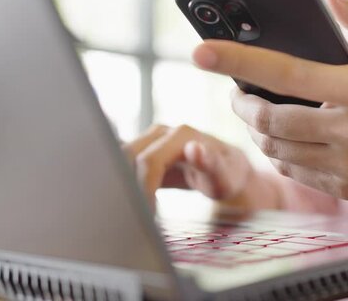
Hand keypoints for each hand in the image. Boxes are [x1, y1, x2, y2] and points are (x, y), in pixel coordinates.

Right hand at [123, 124, 253, 207]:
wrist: (226, 171)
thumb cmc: (228, 175)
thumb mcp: (224, 175)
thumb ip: (210, 163)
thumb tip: (194, 148)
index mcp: (180, 135)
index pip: (148, 162)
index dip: (143, 189)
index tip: (147, 214)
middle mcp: (162, 132)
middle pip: (127, 158)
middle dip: (128, 187)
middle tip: (136, 215)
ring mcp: (150, 140)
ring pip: (120, 160)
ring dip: (122, 184)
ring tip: (133, 210)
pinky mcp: (144, 151)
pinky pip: (123, 163)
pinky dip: (122, 181)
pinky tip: (130, 201)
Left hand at [191, 0, 347, 207]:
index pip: (286, 73)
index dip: (239, 60)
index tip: (203, 51)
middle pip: (270, 119)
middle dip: (242, 104)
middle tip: (237, 92)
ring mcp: (347, 165)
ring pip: (276, 150)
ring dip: (256, 130)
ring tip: (258, 115)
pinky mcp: (346, 188)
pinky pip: (295, 172)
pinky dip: (278, 154)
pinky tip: (283, 141)